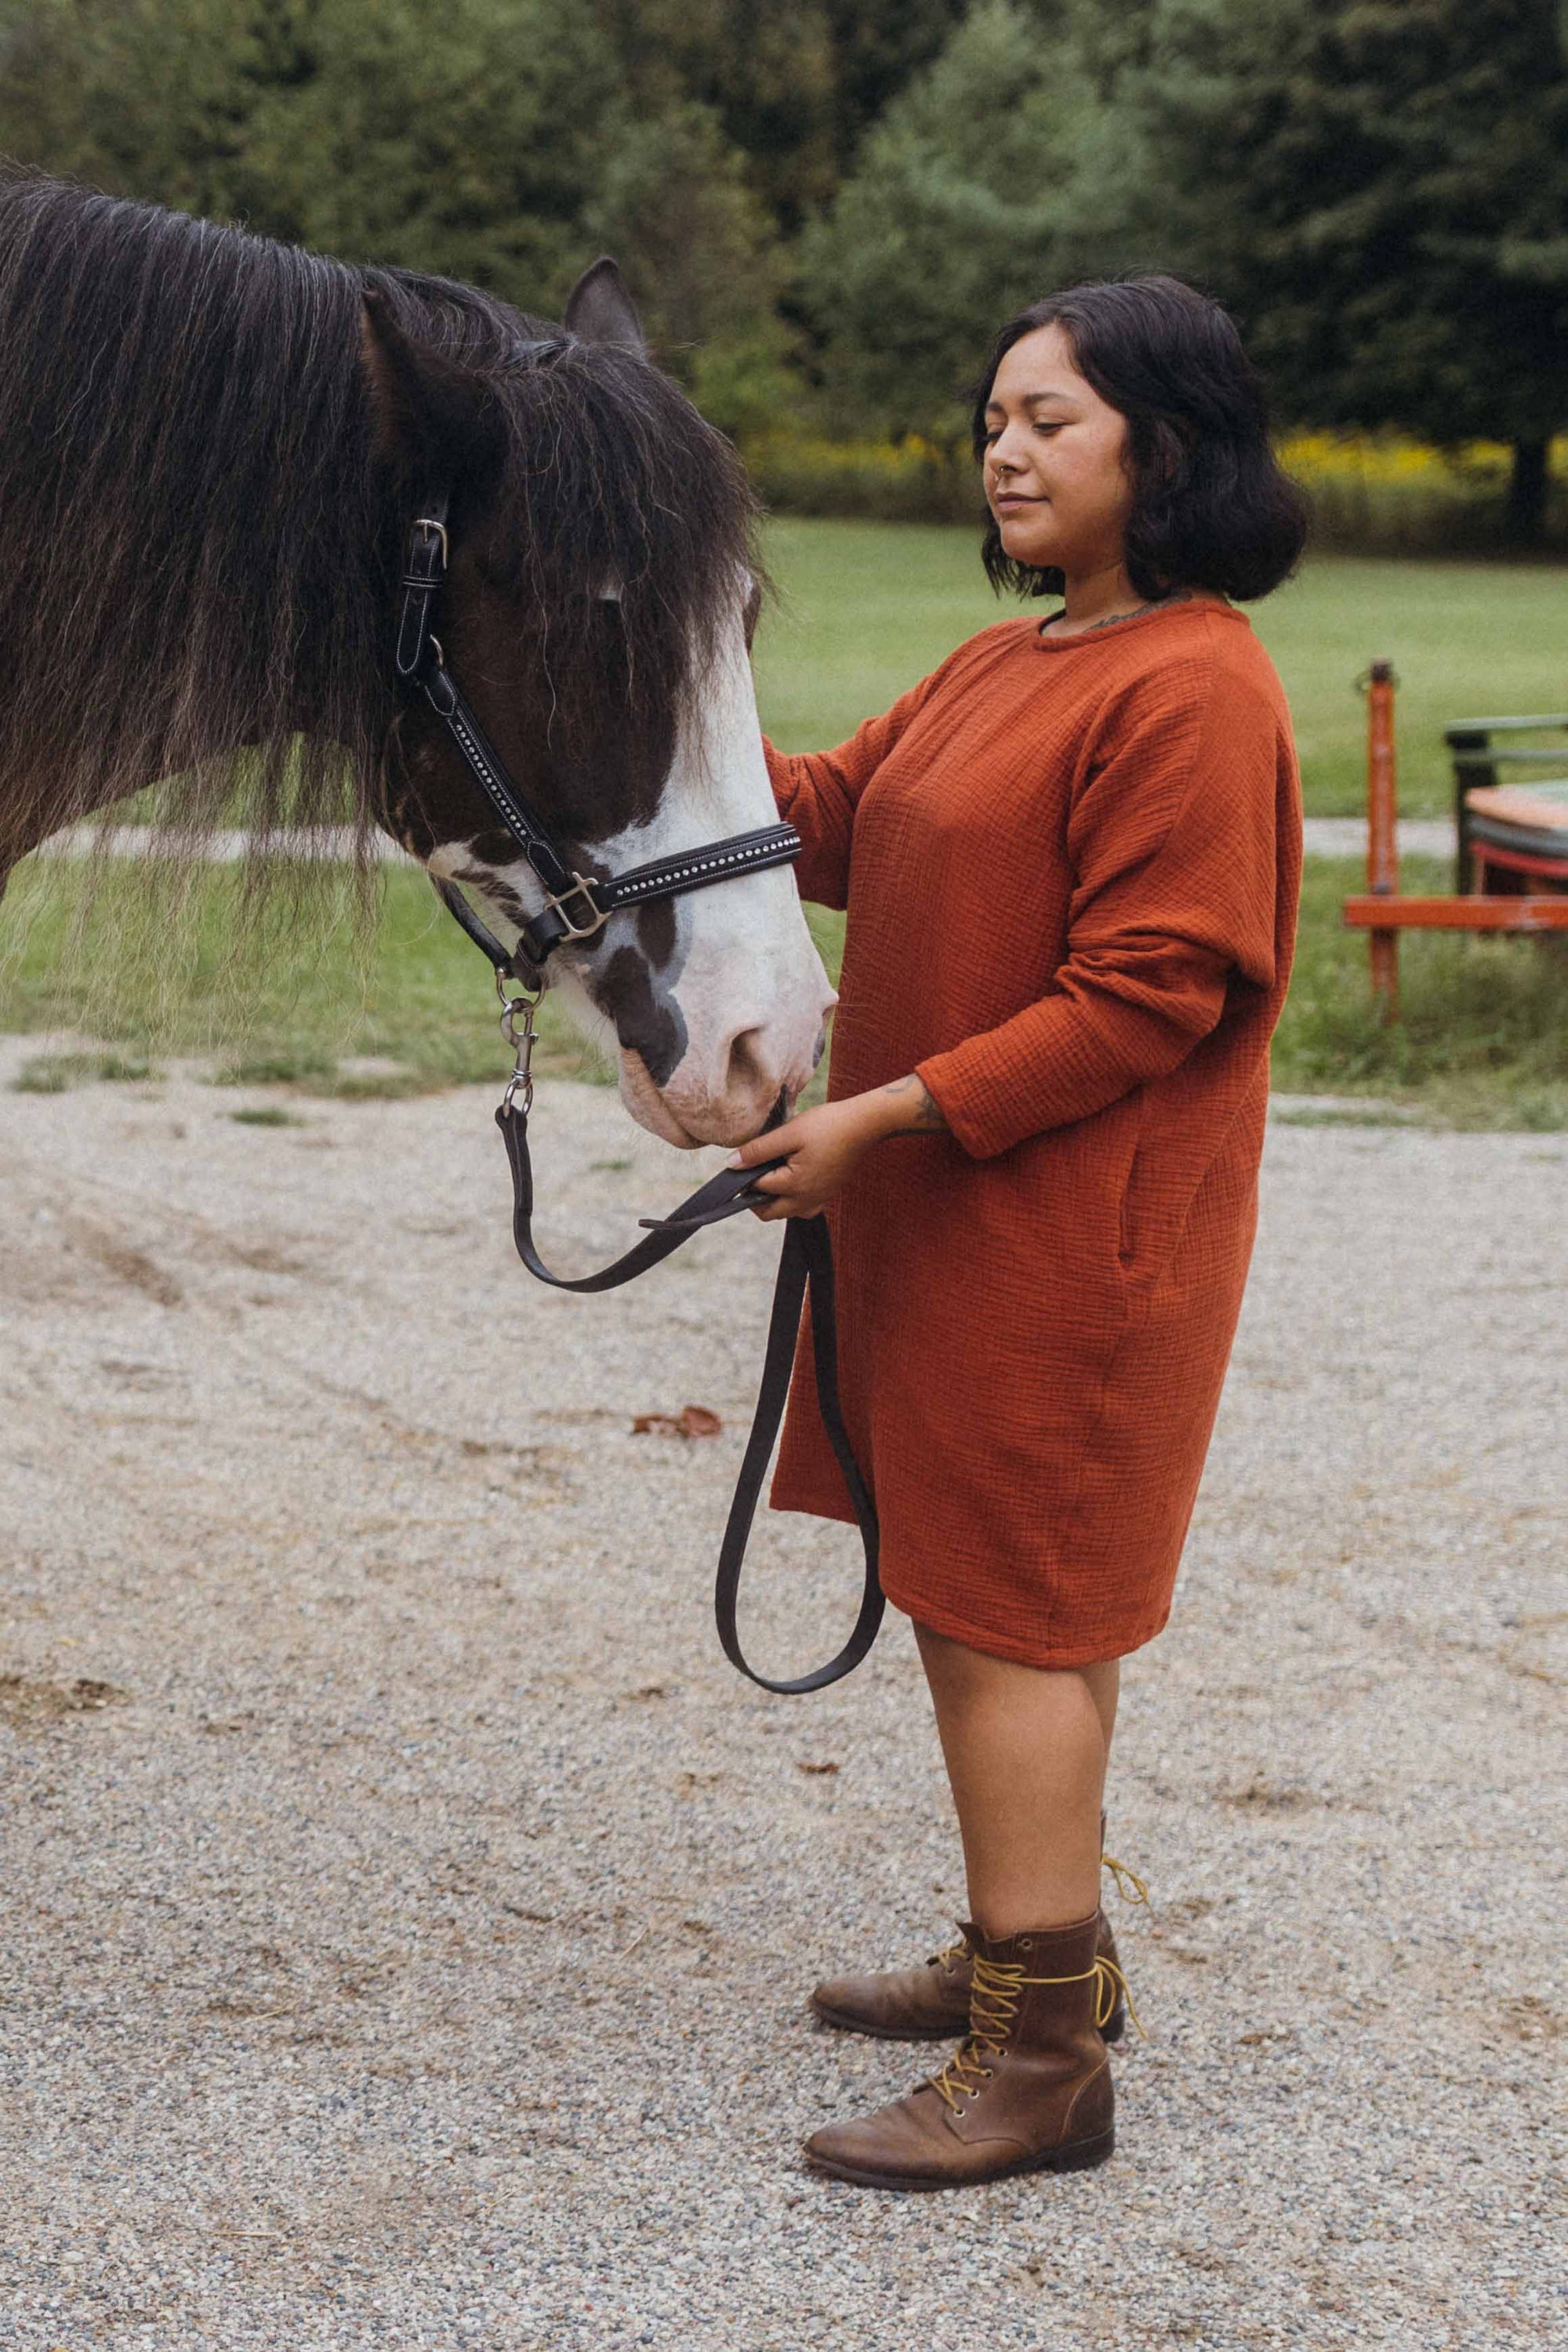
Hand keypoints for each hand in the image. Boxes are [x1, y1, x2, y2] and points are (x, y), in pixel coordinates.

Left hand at [727, 1075, 945, 1219]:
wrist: (864, 1125)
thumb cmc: (827, 1125)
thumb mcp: (789, 1133)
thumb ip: (759, 1150)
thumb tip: (731, 1164)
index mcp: (795, 1185)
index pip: (756, 1190)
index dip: (743, 1176)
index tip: (739, 1162)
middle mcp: (807, 1200)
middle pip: (769, 1213)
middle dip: (753, 1198)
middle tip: (749, 1175)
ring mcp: (819, 1200)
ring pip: (786, 1213)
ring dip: (773, 1201)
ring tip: (769, 1175)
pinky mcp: (828, 1195)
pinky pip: (803, 1208)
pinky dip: (791, 1200)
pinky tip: (791, 1180)